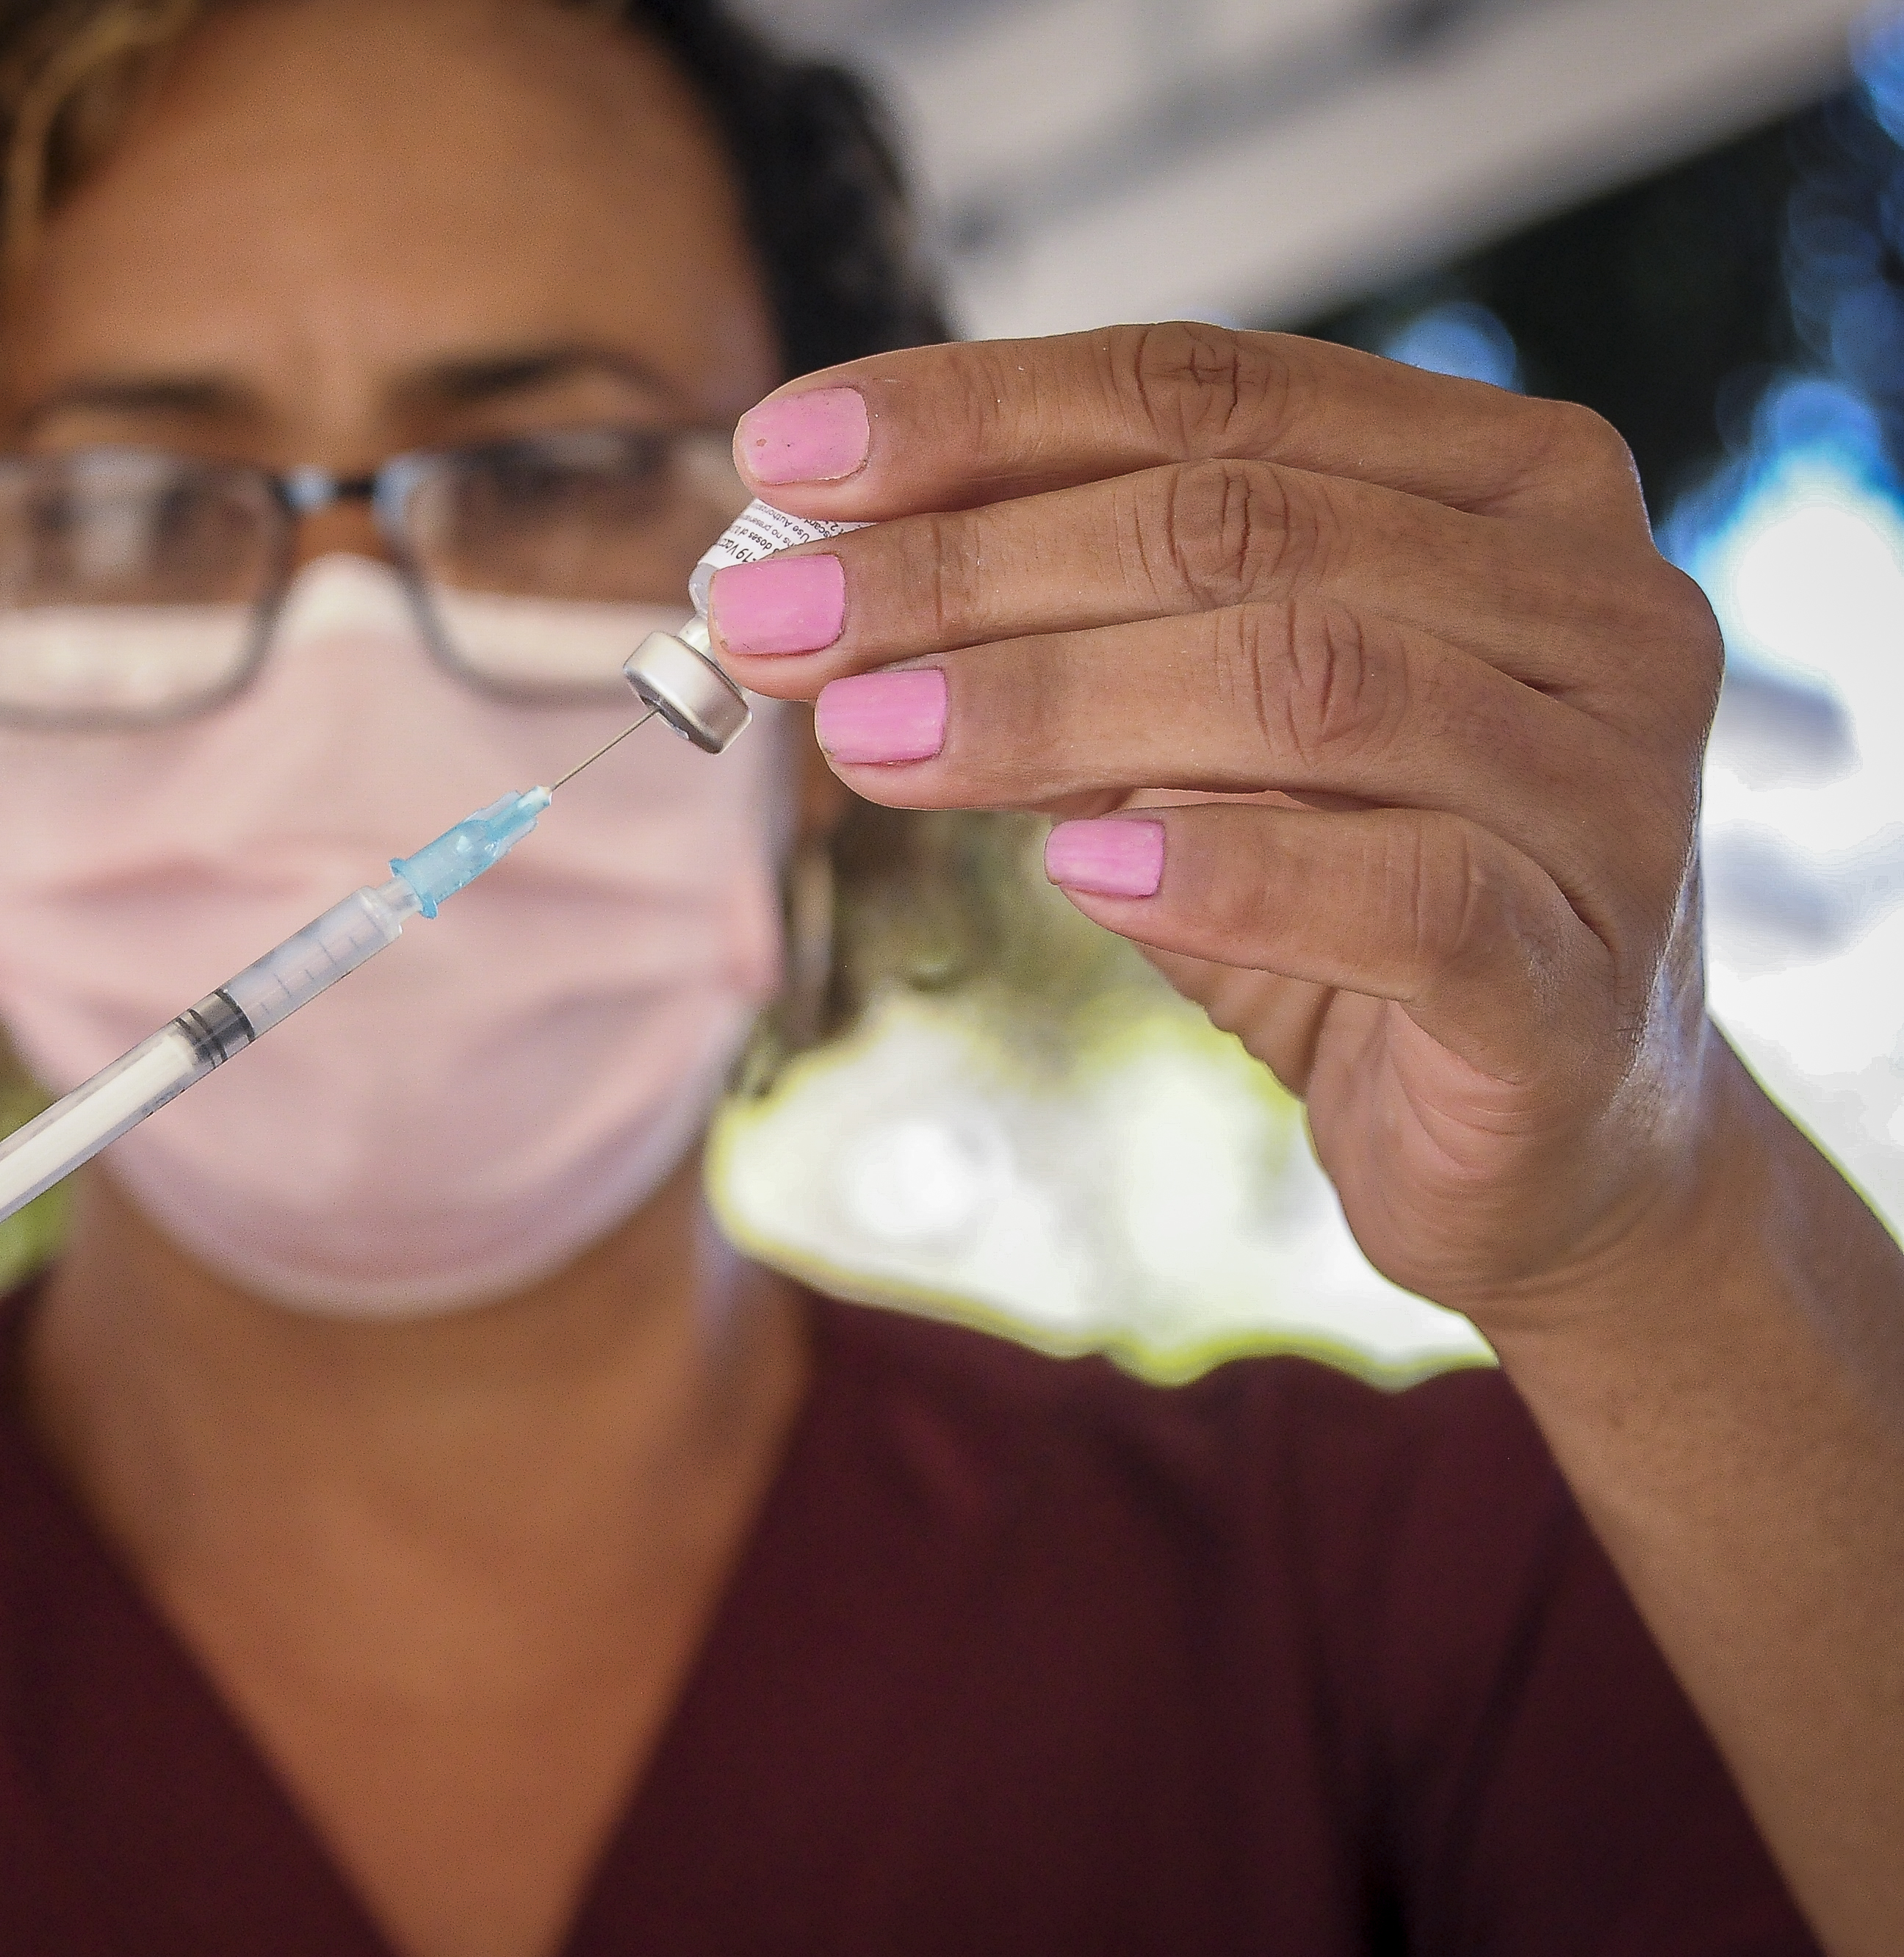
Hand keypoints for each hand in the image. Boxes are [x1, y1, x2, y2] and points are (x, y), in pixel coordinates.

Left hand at [711, 325, 1729, 1323]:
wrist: (1551, 1141)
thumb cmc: (1348, 892)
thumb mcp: (1192, 732)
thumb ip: (1059, 632)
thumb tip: (811, 574)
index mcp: (1503, 486)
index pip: (1212, 391)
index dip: (980, 411)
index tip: (780, 454)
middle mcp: (1593, 602)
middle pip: (1238, 525)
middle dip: (966, 564)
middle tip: (769, 615)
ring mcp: (1610, 787)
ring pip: (1310, 681)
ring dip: (1048, 703)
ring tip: (863, 735)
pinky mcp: (1576, 977)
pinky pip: (1399, 892)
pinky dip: (1221, 869)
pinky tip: (1078, 872)